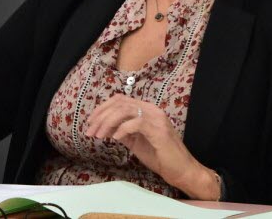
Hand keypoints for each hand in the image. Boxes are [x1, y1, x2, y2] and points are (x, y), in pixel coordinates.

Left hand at [84, 94, 218, 199]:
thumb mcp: (137, 142)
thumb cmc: (160, 157)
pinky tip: (114, 139)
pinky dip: (122, 129)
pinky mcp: (159, 130)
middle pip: (120, 103)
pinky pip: (136, 123)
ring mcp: (156, 118)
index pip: (120, 100)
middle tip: (90, 131)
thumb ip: (124, 132)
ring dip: (107, 122)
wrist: (181, 170)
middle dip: (101, 116)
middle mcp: (152, 110)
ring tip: (98, 135)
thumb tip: (107, 128)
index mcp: (147, 110)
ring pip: (125, 110)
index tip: (90, 122)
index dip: (102, 109)